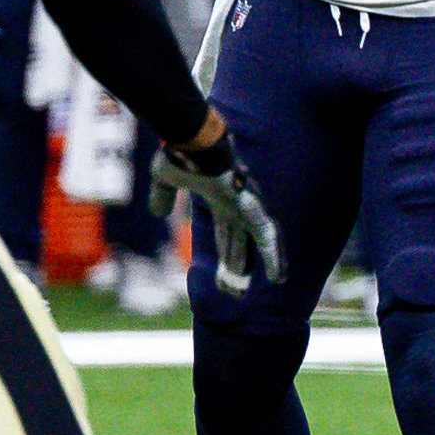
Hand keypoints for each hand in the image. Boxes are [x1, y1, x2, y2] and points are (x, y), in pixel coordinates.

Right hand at [152, 121, 282, 295]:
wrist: (195, 142)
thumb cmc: (181, 154)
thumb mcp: (165, 178)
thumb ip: (162, 195)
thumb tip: (157, 213)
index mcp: (219, 197)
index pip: (225, 232)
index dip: (225, 253)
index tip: (224, 275)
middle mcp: (236, 204)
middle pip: (238, 243)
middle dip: (236, 266)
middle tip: (234, 291)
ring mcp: (246, 207)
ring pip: (253, 244)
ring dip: (248, 268)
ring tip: (243, 292)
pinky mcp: (251, 209)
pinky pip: (266, 238)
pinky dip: (272, 258)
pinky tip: (277, 279)